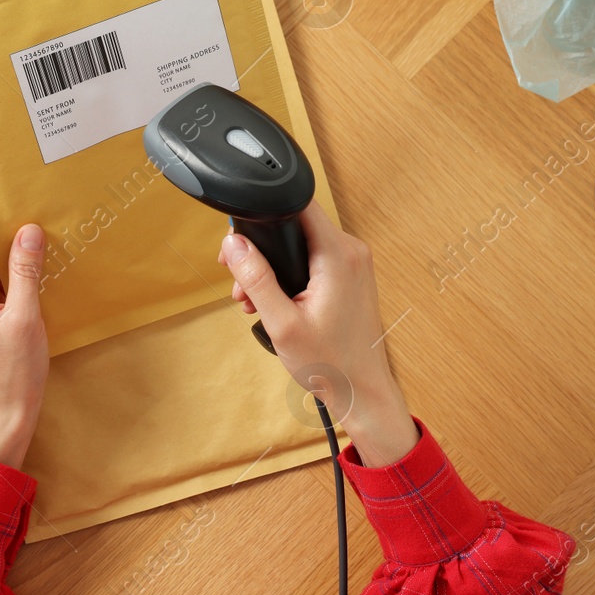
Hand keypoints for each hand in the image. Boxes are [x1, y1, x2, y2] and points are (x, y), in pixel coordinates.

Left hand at [0, 197, 48, 468]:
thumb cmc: (12, 372)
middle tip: (29, 198)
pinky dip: (16, 266)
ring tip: (39, 221)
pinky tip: (38, 254)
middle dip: (1, 224)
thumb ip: (26, 271)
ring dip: (12, 246)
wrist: (9, 413)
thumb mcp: (24, 317)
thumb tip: (30, 231)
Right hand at [218, 202, 418, 467]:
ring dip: (273, 266)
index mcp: (338, 255)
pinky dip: (290, 275)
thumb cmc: (331, 364)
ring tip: (254, 300)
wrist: (362, 391)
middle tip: (241, 283)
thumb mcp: (282, 323)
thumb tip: (233, 244)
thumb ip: (256, 279)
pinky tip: (274, 301)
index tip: (241, 236)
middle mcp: (351, 251)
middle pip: (295, 225)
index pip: (298, 204)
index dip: (264, 211)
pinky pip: (313, 259)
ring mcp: (353, 262)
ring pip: (301, 244)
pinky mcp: (350, 275)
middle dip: (262, 250)